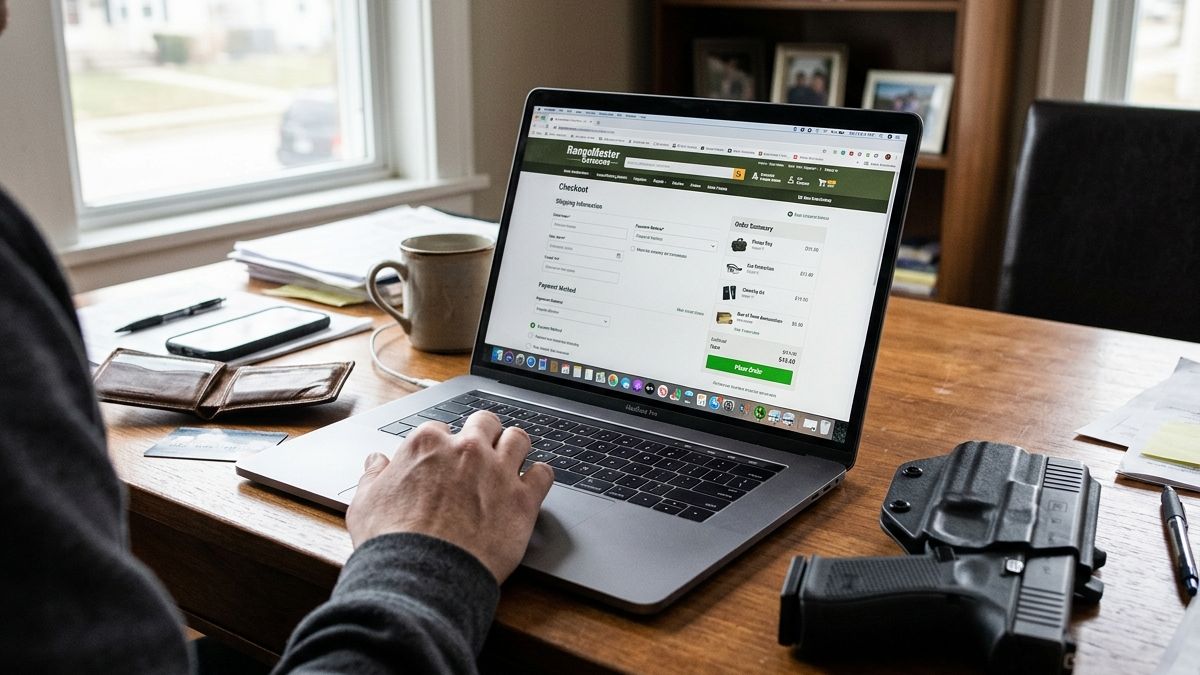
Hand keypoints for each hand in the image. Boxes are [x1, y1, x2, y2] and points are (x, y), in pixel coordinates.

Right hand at [346, 410, 553, 582]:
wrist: (424, 575)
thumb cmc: (393, 542)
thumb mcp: (365, 503)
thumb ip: (374, 476)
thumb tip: (376, 462)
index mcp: (427, 445)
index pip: (441, 428)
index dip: (443, 444)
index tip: (444, 459)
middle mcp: (467, 450)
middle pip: (484, 423)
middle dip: (483, 433)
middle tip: (482, 451)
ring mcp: (498, 471)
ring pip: (518, 439)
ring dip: (515, 447)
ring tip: (512, 460)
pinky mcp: (523, 499)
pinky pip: (544, 474)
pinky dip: (540, 476)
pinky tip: (533, 484)